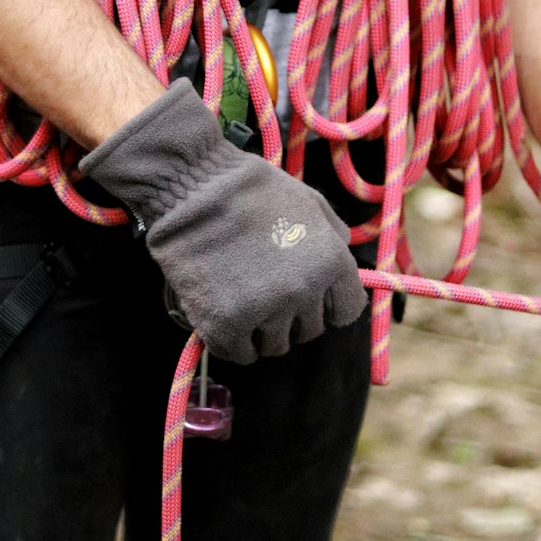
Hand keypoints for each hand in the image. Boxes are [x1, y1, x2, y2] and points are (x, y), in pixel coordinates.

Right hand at [79, 79, 367, 363]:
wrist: (193, 187)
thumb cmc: (252, 189)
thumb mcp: (310, 201)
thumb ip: (333, 237)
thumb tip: (342, 266)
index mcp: (331, 262)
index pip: (346, 311)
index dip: (327, 305)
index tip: (308, 297)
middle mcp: (303, 292)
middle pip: (309, 331)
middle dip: (292, 315)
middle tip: (263, 287)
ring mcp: (265, 311)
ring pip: (275, 345)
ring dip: (262, 329)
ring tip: (241, 296)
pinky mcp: (225, 325)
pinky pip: (239, 353)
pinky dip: (232, 341)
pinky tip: (222, 312)